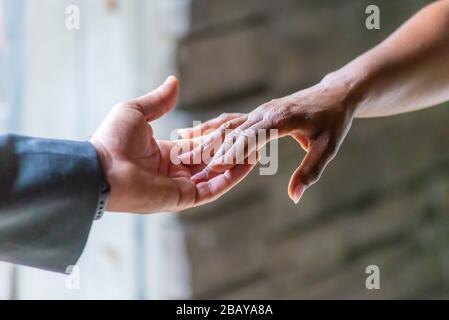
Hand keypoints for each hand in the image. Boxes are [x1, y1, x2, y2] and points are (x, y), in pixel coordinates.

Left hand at [90, 76, 256, 212]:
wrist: (100, 169)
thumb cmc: (112, 140)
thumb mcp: (136, 112)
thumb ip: (159, 101)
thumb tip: (174, 81)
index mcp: (165, 154)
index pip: (198, 145)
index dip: (216, 137)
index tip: (234, 128)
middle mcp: (175, 172)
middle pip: (211, 160)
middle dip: (231, 151)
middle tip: (253, 139)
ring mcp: (180, 187)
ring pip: (216, 175)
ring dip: (236, 164)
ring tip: (258, 150)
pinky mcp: (184, 198)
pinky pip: (213, 188)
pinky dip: (231, 177)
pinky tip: (248, 163)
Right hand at [179, 77, 356, 203]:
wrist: (334, 95)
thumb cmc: (333, 121)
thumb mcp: (328, 147)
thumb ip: (310, 171)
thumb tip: (294, 196)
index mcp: (281, 119)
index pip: (253, 136)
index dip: (234, 150)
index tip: (215, 165)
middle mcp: (265, 113)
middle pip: (232, 130)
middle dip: (209, 145)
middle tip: (185, 159)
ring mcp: (259, 112)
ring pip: (227, 124)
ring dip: (204, 135)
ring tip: (180, 145)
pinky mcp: (257, 113)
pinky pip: (231, 121)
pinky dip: (211, 127)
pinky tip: (193, 132)